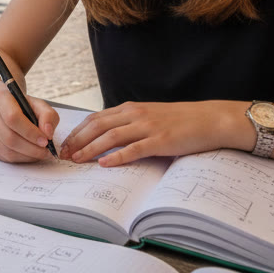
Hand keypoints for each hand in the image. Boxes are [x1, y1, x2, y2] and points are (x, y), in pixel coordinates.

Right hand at [0, 90, 59, 162]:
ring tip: (39, 153)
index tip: (45, 141)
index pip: (12, 118)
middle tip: (45, 151)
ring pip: (6, 150)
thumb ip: (48, 116)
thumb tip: (47, 133)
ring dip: (26, 156)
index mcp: (0, 98)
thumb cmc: (23, 107)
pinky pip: (3, 157)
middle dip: (31, 148)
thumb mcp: (39, 105)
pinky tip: (28, 154)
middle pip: (9, 137)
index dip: (30, 132)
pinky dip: (19, 159)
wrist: (5, 108)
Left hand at [59, 101, 235, 166]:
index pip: (95, 118)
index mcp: (131, 109)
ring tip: (77, 159)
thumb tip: (106, 135)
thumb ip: (129, 123)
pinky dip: (117, 156)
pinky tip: (104, 164)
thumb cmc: (180, 120)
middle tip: (64, 155)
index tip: (65, 144)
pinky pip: (134, 149)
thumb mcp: (149, 116)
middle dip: (77, 140)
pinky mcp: (160, 140)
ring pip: (111, 136)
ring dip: (90, 148)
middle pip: (97, 126)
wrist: (209, 119)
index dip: (77, 131)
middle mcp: (136, 114)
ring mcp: (148, 127)